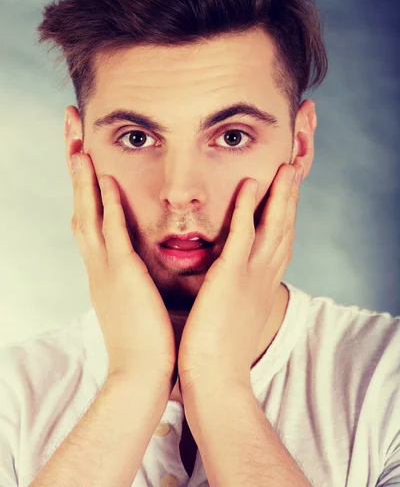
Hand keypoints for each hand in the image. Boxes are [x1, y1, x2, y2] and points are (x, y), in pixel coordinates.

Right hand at [69, 152, 176, 383]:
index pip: (89, 216)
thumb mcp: (136, 299)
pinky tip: (103, 179)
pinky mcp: (122, 277)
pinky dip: (105, 205)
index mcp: (103, 268)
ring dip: (82, 178)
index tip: (83, 153)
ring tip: (78, 143)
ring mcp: (106, 269)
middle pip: (79, 206)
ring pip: (88, 214)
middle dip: (74, 168)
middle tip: (70, 132)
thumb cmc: (145, 340)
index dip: (84, 184)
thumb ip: (135, 276)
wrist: (141, 376)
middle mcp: (97, 264)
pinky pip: (111, 234)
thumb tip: (143, 263)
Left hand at [177, 163, 302, 391]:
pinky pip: (244, 231)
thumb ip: (230, 300)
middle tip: (293, 174)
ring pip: (272, 225)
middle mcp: (263, 277)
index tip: (287, 198)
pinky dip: (249, 205)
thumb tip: (218, 293)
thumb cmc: (217, 355)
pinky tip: (251, 183)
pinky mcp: (232, 273)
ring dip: (280, 194)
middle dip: (290, 200)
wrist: (215, 379)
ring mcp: (250, 274)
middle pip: (284, 230)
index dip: (285, 219)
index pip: (279, 245)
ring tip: (285, 169)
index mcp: (262, 287)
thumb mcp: (231, 320)